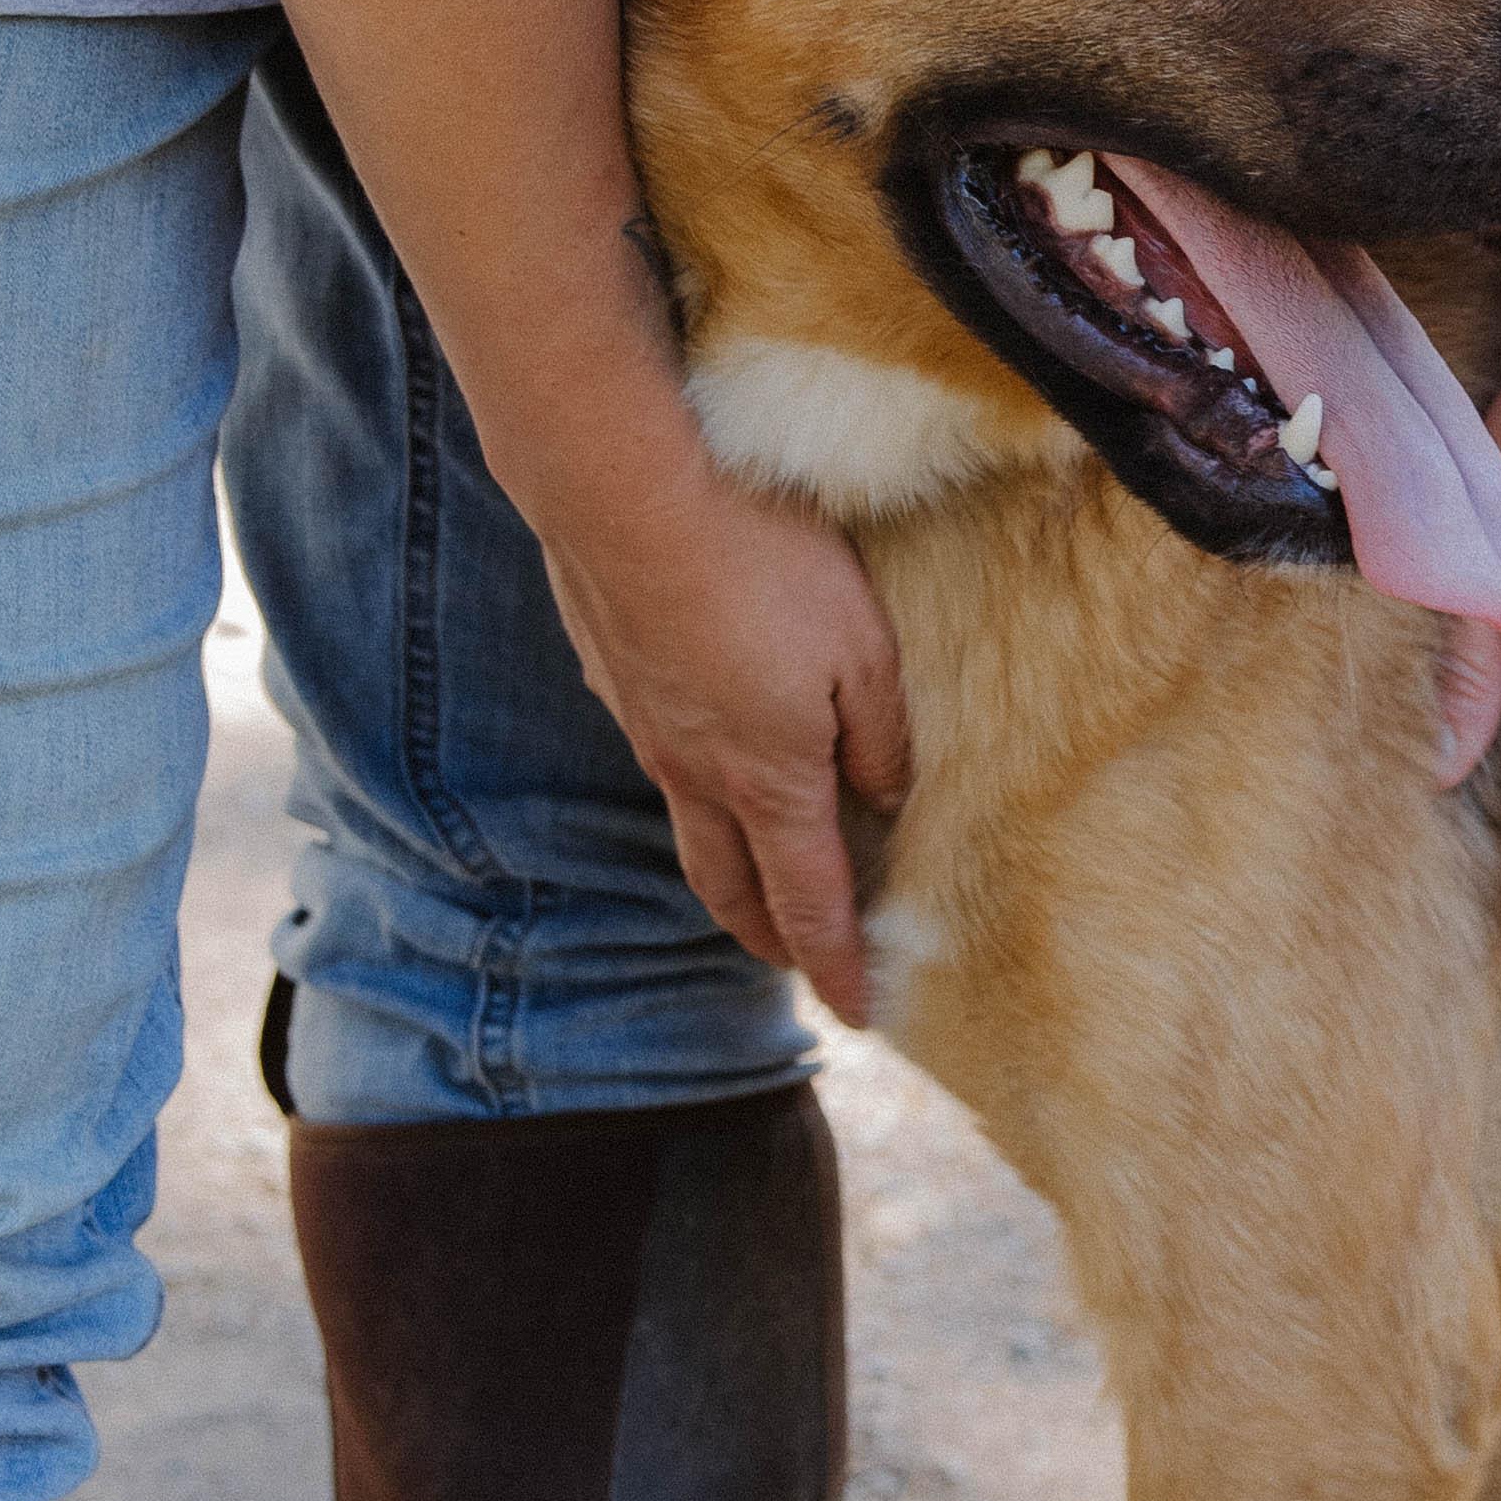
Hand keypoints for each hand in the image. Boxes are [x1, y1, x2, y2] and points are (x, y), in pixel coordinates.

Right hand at [536, 458, 914, 1019]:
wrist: (621, 488)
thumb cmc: (761, 560)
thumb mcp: (863, 648)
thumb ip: (880, 737)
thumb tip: (886, 801)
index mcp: (770, 778)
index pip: (810, 902)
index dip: (835, 963)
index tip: (858, 1011)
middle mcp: (697, 773)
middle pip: (732, 888)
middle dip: (769, 938)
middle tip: (800, 963)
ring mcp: (646, 728)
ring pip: (689, 830)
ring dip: (726, 874)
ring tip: (756, 884)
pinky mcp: (614, 677)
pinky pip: (661, 760)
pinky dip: (694, 794)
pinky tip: (708, 763)